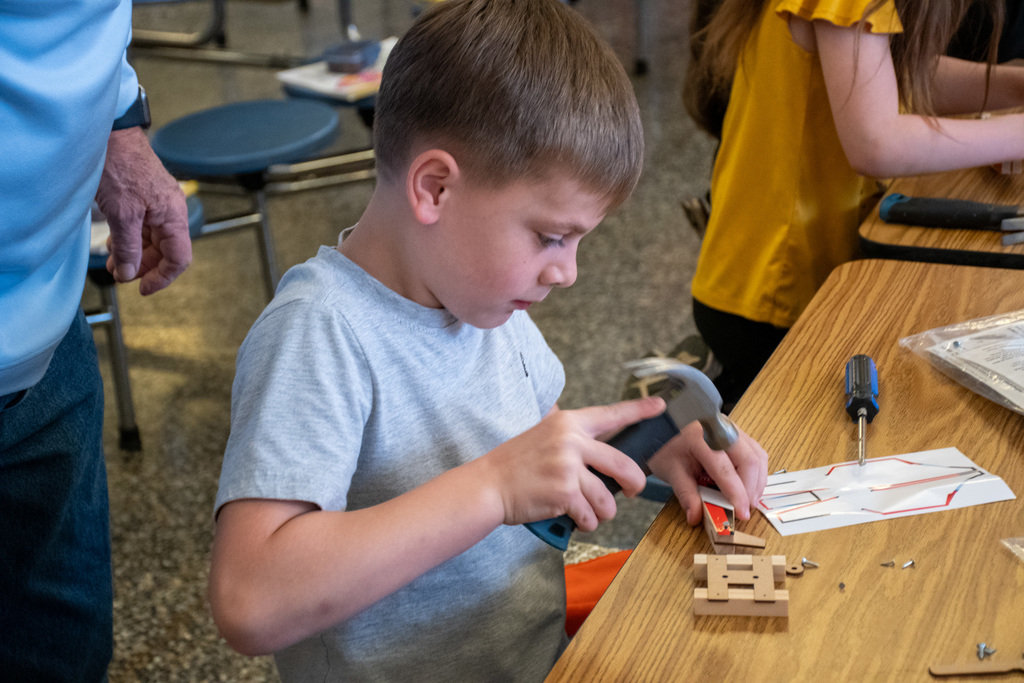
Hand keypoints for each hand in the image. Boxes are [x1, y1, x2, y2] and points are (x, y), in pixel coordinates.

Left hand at [95, 127, 191, 294]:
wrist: (108, 134)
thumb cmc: (120, 166)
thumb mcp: (122, 214)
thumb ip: (129, 247)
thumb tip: (130, 273)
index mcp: (173, 216)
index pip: (179, 258)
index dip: (162, 277)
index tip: (142, 289)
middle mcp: (170, 211)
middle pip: (164, 251)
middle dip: (143, 266)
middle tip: (119, 274)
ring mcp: (157, 204)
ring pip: (151, 240)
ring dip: (134, 254)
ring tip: (113, 261)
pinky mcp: (143, 197)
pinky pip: (142, 226)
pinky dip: (129, 239)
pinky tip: (114, 242)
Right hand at [479, 397, 665, 531]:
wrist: (488, 485)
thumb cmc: (513, 464)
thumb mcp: (540, 434)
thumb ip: (568, 434)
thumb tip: (589, 435)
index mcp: (568, 423)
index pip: (611, 415)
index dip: (639, 410)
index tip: (660, 406)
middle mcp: (571, 442)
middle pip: (623, 465)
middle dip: (633, 484)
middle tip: (630, 491)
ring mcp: (568, 468)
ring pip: (608, 498)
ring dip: (603, 512)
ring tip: (591, 513)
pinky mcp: (564, 494)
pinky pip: (590, 515)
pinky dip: (586, 523)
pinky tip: (576, 520)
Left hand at [647, 420, 767, 525]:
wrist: (665, 427)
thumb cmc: (667, 447)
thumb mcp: (671, 471)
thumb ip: (686, 494)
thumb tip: (695, 517)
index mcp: (701, 437)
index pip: (725, 469)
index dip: (737, 494)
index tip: (742, 514)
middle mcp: (722, 429)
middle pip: (750, 460)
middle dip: (751, 489)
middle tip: (745, 510)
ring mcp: (733, 428)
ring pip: (758, 456)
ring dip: (757, 482)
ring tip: (748, 501)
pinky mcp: (739, 434)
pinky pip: (756, 453)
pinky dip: (756, 472)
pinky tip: (749, 487)